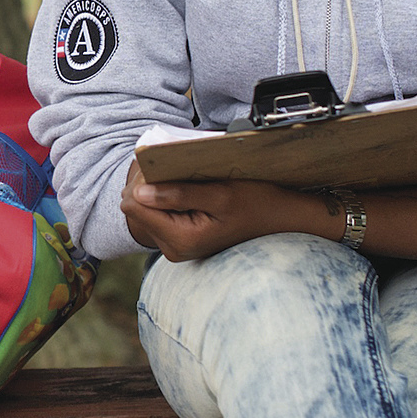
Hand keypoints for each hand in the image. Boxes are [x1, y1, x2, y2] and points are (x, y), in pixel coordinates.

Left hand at [122, 168, 312, 261]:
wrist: (282, 219)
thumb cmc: (257, 203)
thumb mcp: (220, 193)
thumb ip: (178, 194)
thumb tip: (139, 193)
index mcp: (181, 239)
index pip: (134, 205)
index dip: (145, 181)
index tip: (167, 168)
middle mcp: (174, 249)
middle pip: (136, 208)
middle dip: (150, 185)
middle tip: (179, 172)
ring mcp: (176, 246)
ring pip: (145, 210)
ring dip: (160, 191)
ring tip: (188, 182)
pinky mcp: (181, 240)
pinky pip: (159, 214)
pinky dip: (168, 199)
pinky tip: (190, 192)